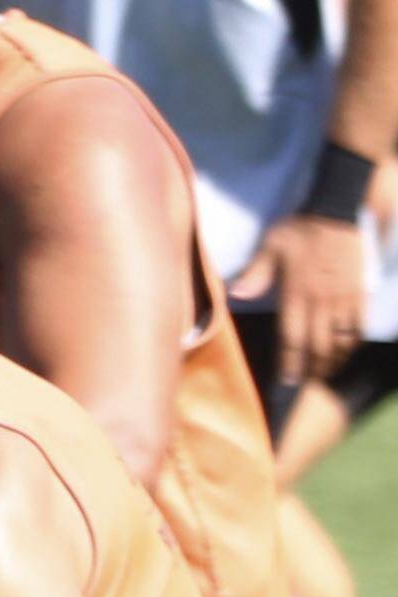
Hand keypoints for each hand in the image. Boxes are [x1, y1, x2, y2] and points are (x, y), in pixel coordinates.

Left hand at [242, 215, 377, 382]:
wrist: (337, 212)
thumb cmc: (300, 230)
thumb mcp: (271, 247)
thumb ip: (255, 274)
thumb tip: (237, 295)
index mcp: (298, 293)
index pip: (293, 337)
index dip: (291, 362)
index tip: (287, 380)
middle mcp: (323, 300)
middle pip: (318, 345)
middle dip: (312, 368)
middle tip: (306, 384)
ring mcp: (345, 297)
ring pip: (341, 338)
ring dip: (333, 360)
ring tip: (324, 374)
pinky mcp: (360, 291)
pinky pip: (360, 323)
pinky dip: (354, 341)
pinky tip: (347, 351)